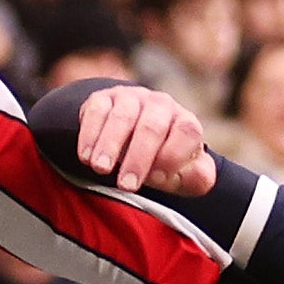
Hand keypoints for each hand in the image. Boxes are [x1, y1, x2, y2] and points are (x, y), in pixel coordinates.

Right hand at [69, 82, 211, 195]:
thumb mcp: (184, 172)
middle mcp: (160, 105)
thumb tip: (197, 175)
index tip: (158, 179)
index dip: (173, 156)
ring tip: (101, 169)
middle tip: (126, 185)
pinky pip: (96, 110)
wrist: (132, 133)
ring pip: (122, 116)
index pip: (186, 131)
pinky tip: (85, 156)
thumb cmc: (162, 159)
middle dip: (138, 158)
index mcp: (184, 121)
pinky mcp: (103, 99)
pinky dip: (90, 134)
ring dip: (110, 145)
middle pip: (152, 126)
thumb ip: (198, 177)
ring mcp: (131, 98)